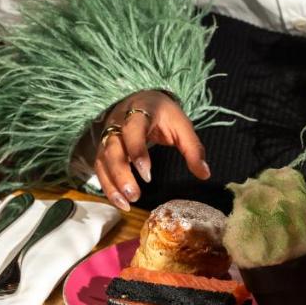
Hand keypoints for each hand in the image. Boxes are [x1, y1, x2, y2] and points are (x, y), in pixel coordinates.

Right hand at [93, 89, 210, 210]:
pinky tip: (120, 203)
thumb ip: (193, 149)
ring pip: (103, 161)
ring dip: (112, 184)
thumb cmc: (163, 114)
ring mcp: (108, 137)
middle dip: (121, 173)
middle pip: (112, 148)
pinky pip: (100, 169)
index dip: (137, 151)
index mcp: (140, 112)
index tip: (147, 175)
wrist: (142, 100)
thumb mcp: (182, 125)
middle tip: (134, 195)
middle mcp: (118, 123)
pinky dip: (108, 187)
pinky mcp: (104, 149)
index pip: (133, 130)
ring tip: (126, 204)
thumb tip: (205, 174)